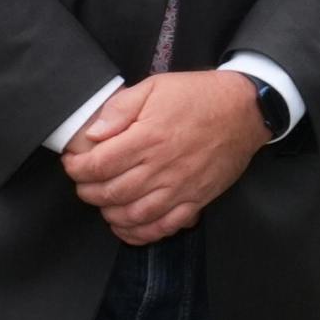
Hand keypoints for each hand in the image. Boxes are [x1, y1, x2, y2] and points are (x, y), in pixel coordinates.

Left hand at [63, 71, 270, 244]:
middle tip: (84, 183)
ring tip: (104, 202)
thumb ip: (120, 108)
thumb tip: (93, 134)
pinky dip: (140, 233)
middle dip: (88, 191)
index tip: (73, 163)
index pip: (98, 165)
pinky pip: (163, 227)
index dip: (77, 168)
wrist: (246, 110)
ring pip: (133, 215)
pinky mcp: (196, 200)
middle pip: (111, 193)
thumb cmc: (199, 96)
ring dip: (110, 213)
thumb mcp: (155, 86)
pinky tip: (127, 227)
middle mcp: (161, 167)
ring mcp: (180, 188)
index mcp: (147, 138)